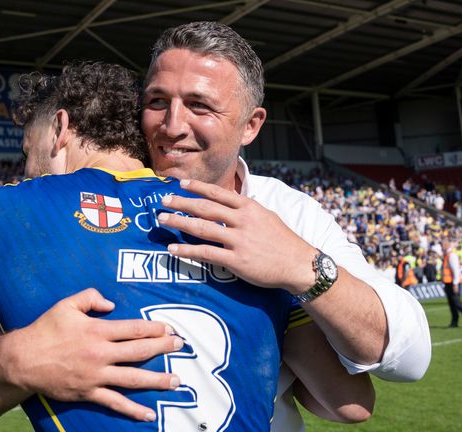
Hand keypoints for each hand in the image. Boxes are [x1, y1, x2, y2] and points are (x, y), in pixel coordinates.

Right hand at [0, 288, 183, 421]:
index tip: (169, 329)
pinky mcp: (89, 393)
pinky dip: (133, 410)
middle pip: (140, 351)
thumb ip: (90, 297)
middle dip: (163, 349)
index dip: (155, 329)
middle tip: (181, 347)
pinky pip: (115, 403)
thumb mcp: (66, 305)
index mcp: (97, 331)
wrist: (22, 360)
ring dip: (157, 380)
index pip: (134, 329)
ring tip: (176, 381)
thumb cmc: (45, 330)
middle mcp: (100, 354)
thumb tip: (111, 304)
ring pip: (133, 379)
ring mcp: (96, 376)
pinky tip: (148, 415)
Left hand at [157, 179, 315, 294]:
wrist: (299, 264)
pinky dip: (187, 250)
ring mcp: (238, 240)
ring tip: (162, 219)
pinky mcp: (236, 260)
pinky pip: (206, 253)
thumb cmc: (283, 241)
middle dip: (181, 202)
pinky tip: (173, 248)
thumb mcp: (267, 217)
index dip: (197, 187)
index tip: (181, 183)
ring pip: (201, 227)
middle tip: (163, 200)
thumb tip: (230, 205)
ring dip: (179, 222)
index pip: (218, 193)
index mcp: (249, 207)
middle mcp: (242, 220)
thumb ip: (246, 210)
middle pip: (205, 208)